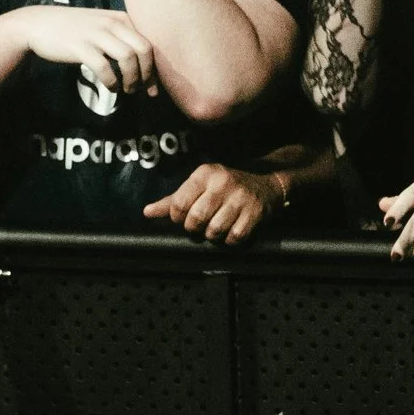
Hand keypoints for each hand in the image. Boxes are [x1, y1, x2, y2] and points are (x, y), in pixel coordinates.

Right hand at [22, 5, 157, 95]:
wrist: (38, 24)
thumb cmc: (73, 29)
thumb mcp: (101, 26)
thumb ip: (121, 38)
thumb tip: (143, 65)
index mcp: (121, 18)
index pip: (148, 43)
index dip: (154, 68)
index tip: (153, 88)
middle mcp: (111, 23)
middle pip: (144, 49)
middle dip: (147, 74)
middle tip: (141, 90)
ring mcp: (96, 34)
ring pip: (128, 58)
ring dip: (132, 79)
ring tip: (127, 90)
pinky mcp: (80, 47)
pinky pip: (105, 67)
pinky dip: (112, 82)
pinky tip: (111, 88)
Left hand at [145, 163, 282, 243]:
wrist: (267, 180)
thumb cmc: (226, 185)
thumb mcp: (200, 185)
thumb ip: (173, 200)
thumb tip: (147, 212)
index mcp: (204, 175)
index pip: (178, 205)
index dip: (179, 218)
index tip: (186, 217)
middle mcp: (222, 183)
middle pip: (195, 220)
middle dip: (196, 228)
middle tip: (203, 224)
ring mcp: (240, 197)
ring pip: (214, 231)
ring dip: (214, 235)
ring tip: (218, 226)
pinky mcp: (255, 212)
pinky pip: (234, 237)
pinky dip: (231, 239)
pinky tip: (233, 229)